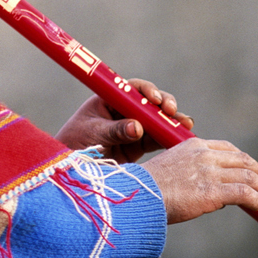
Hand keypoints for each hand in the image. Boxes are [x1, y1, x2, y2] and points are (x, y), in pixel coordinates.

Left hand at [56, 79, 192, 163]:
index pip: (132, 88)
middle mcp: (124, 110)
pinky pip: (156, 139)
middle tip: (172, 112)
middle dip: (164, 105)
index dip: (147, 91)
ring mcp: (133, 126)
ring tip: (186, 126)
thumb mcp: (92, 134)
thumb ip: (115, 131)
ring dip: (172, 122)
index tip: (155, 99)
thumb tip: (137, 128)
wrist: (70, 168)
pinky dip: (169, 139)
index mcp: (109, 99)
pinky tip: (182, 140)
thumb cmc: (73, 143)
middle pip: (150, 103)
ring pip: (157, 120)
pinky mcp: (138, 144)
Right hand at [147, 137, 257, 224]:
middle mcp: (205, 155)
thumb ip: (194, 175)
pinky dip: (256, 200)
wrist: (138, 197)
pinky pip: (245, 194)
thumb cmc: (149, 189)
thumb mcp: (173, 171)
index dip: (246, 161)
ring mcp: (210, 172)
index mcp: (194, 145)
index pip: (229, 149)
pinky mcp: (213, 192)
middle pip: (244, 160)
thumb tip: (217, 196)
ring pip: (249, 176)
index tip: (252, 172)